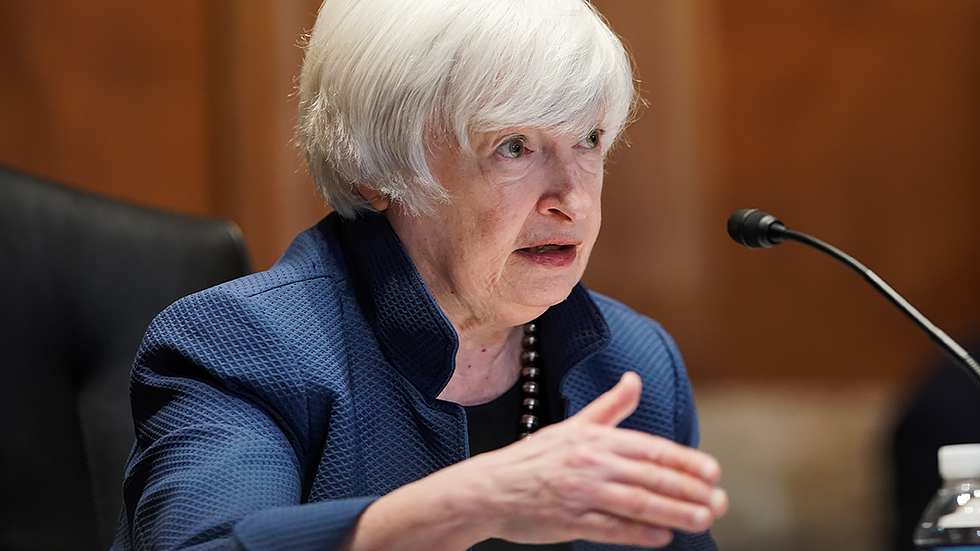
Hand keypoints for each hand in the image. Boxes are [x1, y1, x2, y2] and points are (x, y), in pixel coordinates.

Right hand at [457, 371, 727, 546]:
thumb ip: (609, 407)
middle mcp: (590, 463)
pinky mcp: (569, 521)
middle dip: (689, 490)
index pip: (649, 448)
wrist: (487, 488)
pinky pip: (611, 528)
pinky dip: (639, 534)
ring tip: (702, 519)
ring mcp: (580, 493)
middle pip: (650, 476)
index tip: (713, 471)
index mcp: (594, 439)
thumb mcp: (573, 427)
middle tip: (719, 501)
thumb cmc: (533, 458)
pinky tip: (663, 537)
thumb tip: (634, 379)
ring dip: (674, 512)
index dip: (684, 460)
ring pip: (637, 503)